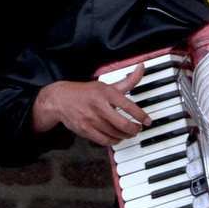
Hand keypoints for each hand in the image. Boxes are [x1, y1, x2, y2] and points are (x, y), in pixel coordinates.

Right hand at [30, 64, 151, 145]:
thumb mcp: (107, 86)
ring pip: (115, 134)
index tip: (148, 121)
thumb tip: (142, 67)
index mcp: (105, 92)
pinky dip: (114, 141)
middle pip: (122, 124)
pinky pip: (105, 140)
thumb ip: (127, 81)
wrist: (60, 100)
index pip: (128, 105)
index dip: (141, 115)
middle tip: (138, 129)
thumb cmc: (87, 92)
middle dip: (134, 129)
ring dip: (125, 136)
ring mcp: (91, 119)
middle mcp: (98, 106)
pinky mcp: (85, 130)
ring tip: (129, 133)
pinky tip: (117, 138)